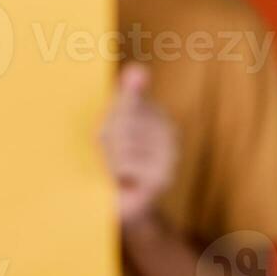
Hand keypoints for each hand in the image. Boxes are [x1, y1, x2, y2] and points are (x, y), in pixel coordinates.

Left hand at [99, 63, 177, 230]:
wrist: (121, 206)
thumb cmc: (112, 162)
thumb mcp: (112, 126)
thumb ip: (126, 98)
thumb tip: (137, 69)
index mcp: (157, 115)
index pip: (127, 101)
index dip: (109, 119)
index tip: (106, 133)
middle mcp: (170, 132)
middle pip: (124, 119)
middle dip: (106, 138)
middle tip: (108, 155)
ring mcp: (170, 156)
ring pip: (124, 142)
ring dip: (109, 157)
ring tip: (114, 170)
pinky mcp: (163, 178)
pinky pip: (127, 164)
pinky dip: (116, 173)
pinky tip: (123, 181)